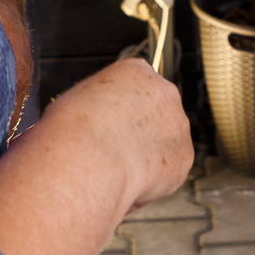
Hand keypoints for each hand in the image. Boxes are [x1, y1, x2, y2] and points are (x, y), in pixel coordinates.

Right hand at [40, 58, 191, 211]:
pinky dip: (150, 183)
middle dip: (139, 134)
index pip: (135, 88)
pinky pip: (167, 173)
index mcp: (135, 70)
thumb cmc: (70, 131)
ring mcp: (178, 123)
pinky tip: (128, 184)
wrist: (86, 159)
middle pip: (155, 113)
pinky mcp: (184, 156)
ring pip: (164, 144)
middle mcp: (164, 91)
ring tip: (115, 171)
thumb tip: (93, 124)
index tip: (107, 129)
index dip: (120, 113)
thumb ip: (99, 106)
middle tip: (113, 154)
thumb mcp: (76, 101)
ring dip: (146, 158)